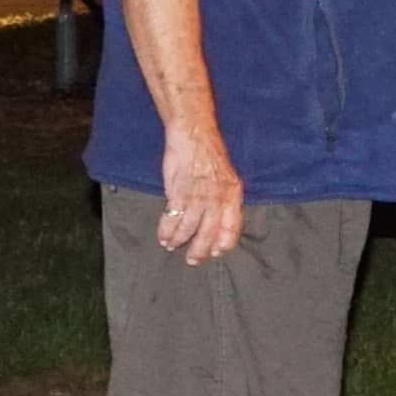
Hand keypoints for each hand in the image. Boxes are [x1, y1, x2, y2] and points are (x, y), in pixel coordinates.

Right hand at [157, 119, 245, 265]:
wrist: (193, 135)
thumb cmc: (209, 153)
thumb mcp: (227, 177)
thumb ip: (225, 199)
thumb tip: (220, 219)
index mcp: (232, 195)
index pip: (231, 228)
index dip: (223, 244)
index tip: (216, 252)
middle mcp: (217, 199)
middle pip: (209, 234)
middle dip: (199, 251)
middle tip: (193, 260)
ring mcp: (197, 197)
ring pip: (189, 229)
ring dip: (179, 241)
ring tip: (172, 246)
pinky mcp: (179, 193)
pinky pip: (172, 219)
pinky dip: (166, 231)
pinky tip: (163, 237)